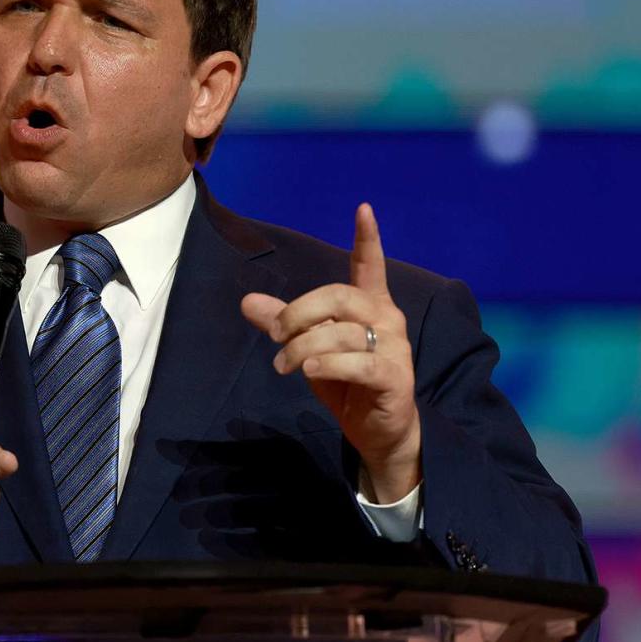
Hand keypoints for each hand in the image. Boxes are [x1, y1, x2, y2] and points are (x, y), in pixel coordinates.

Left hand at [241, 204, 419, 502]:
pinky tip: (308, 370)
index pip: (370, 265)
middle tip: (275, 335)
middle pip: (338, 296)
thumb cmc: (345, 384)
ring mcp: (394, 348)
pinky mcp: (394, 376)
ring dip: (303, 347)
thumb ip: (284, 323)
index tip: (363, 209)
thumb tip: (246, 301)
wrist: (379, 433)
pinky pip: (357, 363)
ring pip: (341, 332)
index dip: (368, 239)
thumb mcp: (309, 349)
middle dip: (298, 313)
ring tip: (285, 365)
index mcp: (369, 306)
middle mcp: (386, 319)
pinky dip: (328, 365)